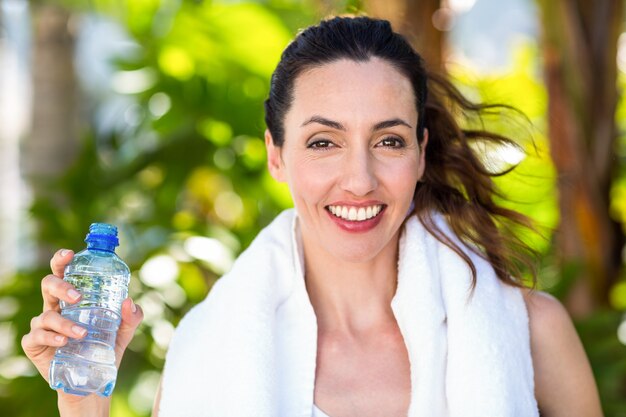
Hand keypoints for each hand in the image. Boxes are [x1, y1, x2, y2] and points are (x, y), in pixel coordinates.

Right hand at [21, 249, 142, 406]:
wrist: (92, 381)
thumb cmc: (104, 348)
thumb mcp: (123, 331)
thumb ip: (131, 316)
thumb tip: (130, 301)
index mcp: (72, 299)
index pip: (63, 273)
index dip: (61, 260)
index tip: (69, 254)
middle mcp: (55, 308)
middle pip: (48, 285)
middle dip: (61, 286)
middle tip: (78, 297)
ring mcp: (42, 326)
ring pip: (45, 314)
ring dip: (64, 322)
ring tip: (82, 333)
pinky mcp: (35, 344)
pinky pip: (36, 336)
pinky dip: (51, 337)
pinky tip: (64, 342)